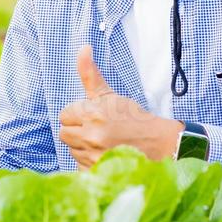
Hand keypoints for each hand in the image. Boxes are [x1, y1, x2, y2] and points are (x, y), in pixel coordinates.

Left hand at [58, 45, 183, 168]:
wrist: (157, 143)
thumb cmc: (132, 117)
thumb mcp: (110, 94)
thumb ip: (90, 74)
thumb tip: (83, 48)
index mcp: (92, 113)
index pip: (65, 114)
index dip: (78, 114)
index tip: (92, 116)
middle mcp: (91, 135)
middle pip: (64, 133)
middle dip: (77, 130)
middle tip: (97, 129)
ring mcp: (94, 157)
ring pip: (72, 149)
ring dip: (83, 146)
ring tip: (103, 143)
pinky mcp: (97, 173)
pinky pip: (79, 166)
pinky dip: (89, 163)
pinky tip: (104, 156)